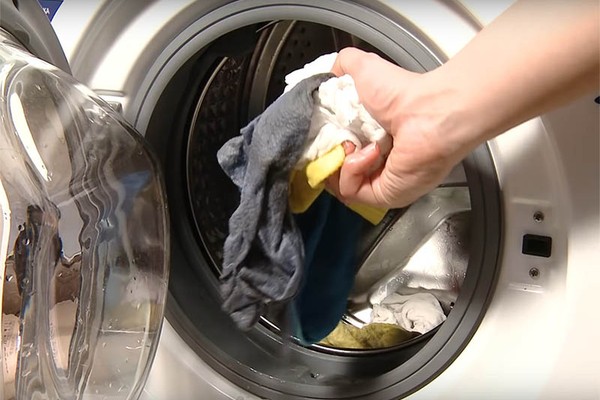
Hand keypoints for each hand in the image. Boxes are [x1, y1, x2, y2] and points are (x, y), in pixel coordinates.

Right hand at [327, 48, 464, 208]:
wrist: (429, 112)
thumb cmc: (403, 93)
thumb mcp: (363, 68)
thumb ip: (342, 66)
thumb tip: (328, 74)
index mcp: (368, 134)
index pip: (333, 147)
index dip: (322, 140)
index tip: (319, 129)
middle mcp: (374, 160)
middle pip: (333, 167)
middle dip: (328, 153)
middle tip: (337, 137)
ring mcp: (379, 180)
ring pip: (338, 183)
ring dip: (340, 161)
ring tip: (354, 144)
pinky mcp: (382, 195)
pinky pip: (351, 191)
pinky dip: (352, 171)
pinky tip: (369, 152)